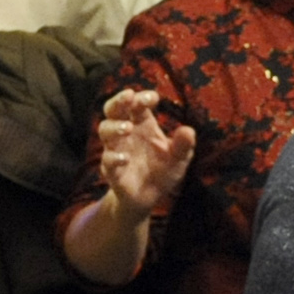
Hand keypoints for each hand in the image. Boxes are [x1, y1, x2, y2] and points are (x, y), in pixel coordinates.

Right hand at [96, 90, 195, 217]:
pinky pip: (107, 160)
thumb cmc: (164, 170)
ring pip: (104, 130)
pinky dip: (114, 157)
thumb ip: (183, 145)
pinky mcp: (112, 170)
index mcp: (143, 125)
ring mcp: (116, 149)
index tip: (153, 97)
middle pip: (114, 110)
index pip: (137, 105)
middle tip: (128, 96)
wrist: (151, 196)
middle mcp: (127, 133)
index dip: (142, 98)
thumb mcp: (180, 158)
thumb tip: (188, 130)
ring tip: (127, 127)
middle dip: (118, 101)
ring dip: (114, 127)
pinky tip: (125, 159)